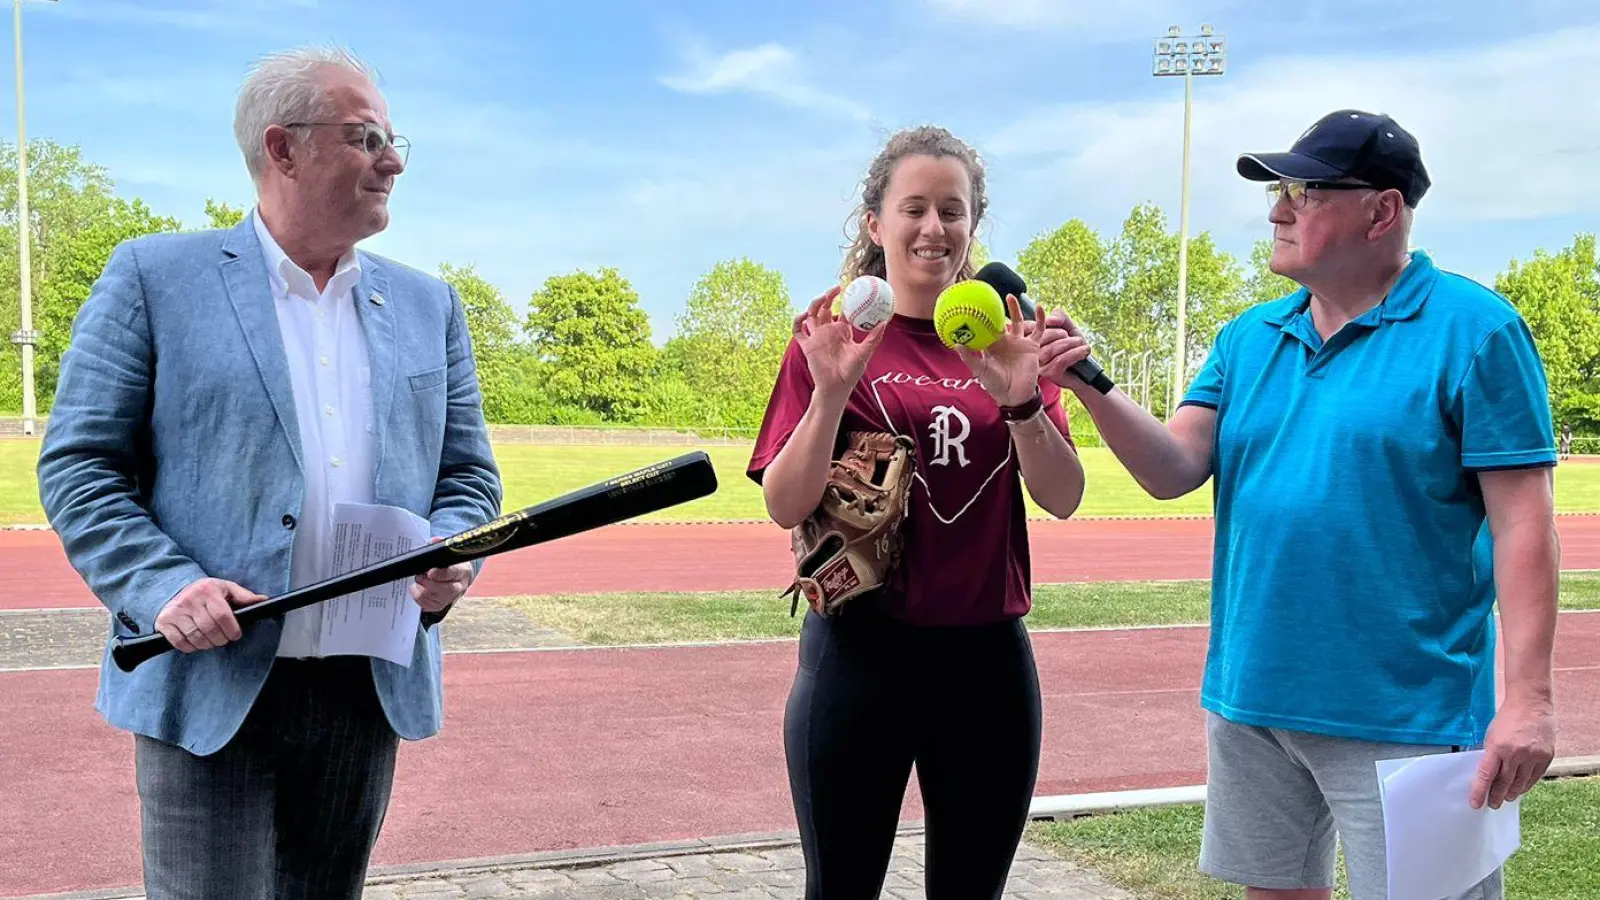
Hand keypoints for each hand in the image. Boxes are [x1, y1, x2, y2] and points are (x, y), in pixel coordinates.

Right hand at [155, 577, 265, 652]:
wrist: (174, 589)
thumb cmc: (205, 592)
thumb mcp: (226, 589)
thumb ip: (244, 596)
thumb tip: (263, 600)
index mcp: (208, 590)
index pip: (223, 616)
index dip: (232, 630)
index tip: (235, 635)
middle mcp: (190, 600)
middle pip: (210, 629)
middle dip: (221, 639)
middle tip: (223, 639)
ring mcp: (175, 611)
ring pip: (196, 638)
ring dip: (207, 645)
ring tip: (210, 640)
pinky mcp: (164, 622)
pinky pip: (179, 643)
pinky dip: (190, 647)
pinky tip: (195, 642)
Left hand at [410, 537, 473, 612]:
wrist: (454, 578)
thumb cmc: (449, 563)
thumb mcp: (447, 552)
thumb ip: (440, 545)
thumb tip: (434, 540)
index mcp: (462, 570)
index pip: (454, 573)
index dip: (442, 574)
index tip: (430, 573)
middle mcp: (459, 586)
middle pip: (447, 590)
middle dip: (430, 584)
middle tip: (418, 578)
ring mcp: (451, 598)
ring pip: (436, 599)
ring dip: (422, 591)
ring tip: (417, 583)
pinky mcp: (441, 605)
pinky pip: (428, 606)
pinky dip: (419, 598)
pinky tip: (417, 590)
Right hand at [795, 285, 888, 401]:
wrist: (837, 387)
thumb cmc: (851, 372)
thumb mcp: (864, 353)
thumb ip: (873, 338)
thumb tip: (884, 322)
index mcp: (842, 331)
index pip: (842, 310)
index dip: (845, 300)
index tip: (850, 289)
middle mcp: (828, 331)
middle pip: (825, 308)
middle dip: (828, 297)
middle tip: (836, 289)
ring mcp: (817, 337)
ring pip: (811, 315)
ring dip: (815, 304)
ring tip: (823, 298)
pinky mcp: (807, 346)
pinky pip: (798, 331)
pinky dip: (797, 321)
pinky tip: (804, 315)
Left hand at [954, 294, 1045, 406]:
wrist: (1015, 395)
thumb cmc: (995, 384)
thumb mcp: (980, 370)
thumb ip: (969, 357)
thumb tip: (957, 343)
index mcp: (991, 345)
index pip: (985, 327)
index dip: (980, 316)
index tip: (973, 303)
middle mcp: (1005, 341)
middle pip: (1000, 320)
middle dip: (996, 308)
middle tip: (990, 294)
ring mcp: (1019, 342)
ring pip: (1018, 321)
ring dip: (1015, 309)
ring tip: (1010, 296)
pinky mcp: (1032, 346)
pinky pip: (1038, 330)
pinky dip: (1041, 319)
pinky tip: (1041, 307)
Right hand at [1037, 308, 1094, 390]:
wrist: (1086, 369)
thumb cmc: (1074, 346)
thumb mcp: (1068, 326)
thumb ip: (1059, 316)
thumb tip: (1050, 320)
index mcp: (1031, 340)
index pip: (1029, 327)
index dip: (1041, 323)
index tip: (1059, 326)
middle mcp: (1031, 353)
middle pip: (1039, 337)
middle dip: (1059, 333)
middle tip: (1072, 336)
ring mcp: (1039, 365)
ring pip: (1051, 349)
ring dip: (1070, 343)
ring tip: (1080, 342)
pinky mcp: (1050, 374)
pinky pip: (1060, 360)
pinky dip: (1075, 352)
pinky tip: (1084, 350)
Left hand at [1470, 697, 1555, 808]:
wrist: (1531, 705)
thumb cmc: (1507, 719)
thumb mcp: (1491, 735)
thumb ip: (1490, 754)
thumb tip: (1487, 775)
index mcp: (1498, 747)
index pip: (1486, 775)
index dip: (1480, 791)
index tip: (1475, 803)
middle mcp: (1516, 754)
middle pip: (1505, 783)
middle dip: (1497, 796)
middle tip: (1492, 804)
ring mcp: (1533, 756)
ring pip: (1521, 783)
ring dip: (1512, 793)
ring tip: (1506, 798)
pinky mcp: (1546, 757)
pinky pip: (1534, 777)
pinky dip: (1526, 785)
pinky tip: (1520, 789)